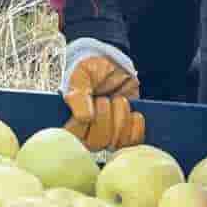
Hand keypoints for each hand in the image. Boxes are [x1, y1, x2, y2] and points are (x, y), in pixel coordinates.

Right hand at [61, 36, 143, 150]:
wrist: (113, 63)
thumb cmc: (91, 70)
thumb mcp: (81, 77)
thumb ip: (78, 96)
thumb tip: (84, 118)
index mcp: (70, 119)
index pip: (74, 135)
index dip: (85, 121)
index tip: (92, 101)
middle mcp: (87, 132)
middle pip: (97, 142)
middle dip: (105, 117)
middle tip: (106, 98)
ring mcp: (108, 134)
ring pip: (116, 142)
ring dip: (122, 118)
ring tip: (118, 100)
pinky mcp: (126, 134)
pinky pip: (133, 142)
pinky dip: (136, 127)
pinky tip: (133, 113)